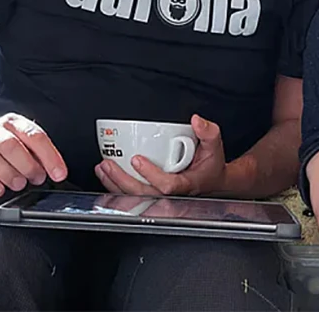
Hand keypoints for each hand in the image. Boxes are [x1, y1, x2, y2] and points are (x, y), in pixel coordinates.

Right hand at [0, 113, 67, 197]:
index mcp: (14, 123)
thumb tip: (55, 172)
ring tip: (19, 185)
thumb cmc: (3, 146)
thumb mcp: (23, 143)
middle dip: (27, 165)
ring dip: (8, 174)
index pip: (35, 136)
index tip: (59, 174)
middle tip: (37, 179)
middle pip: (11, 145)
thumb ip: (38, 155)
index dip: (50, 156)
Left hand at [95, 115, 227, 195]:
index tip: (137, 160)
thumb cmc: (210, 165)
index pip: (167, 186)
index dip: (150, 175)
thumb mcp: (215, 146)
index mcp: (187, 185)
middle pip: (144, 195)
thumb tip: (196, 120)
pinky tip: (106, 176)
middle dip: (123, 181)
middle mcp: (172, 196)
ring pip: (135, 198)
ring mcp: (161, 198)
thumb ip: (208, 132)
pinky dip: (116, 187)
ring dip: (116, 185)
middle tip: (109, 165)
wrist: (211, 180)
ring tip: (103, 169)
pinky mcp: (152, 195)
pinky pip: (132, 196)